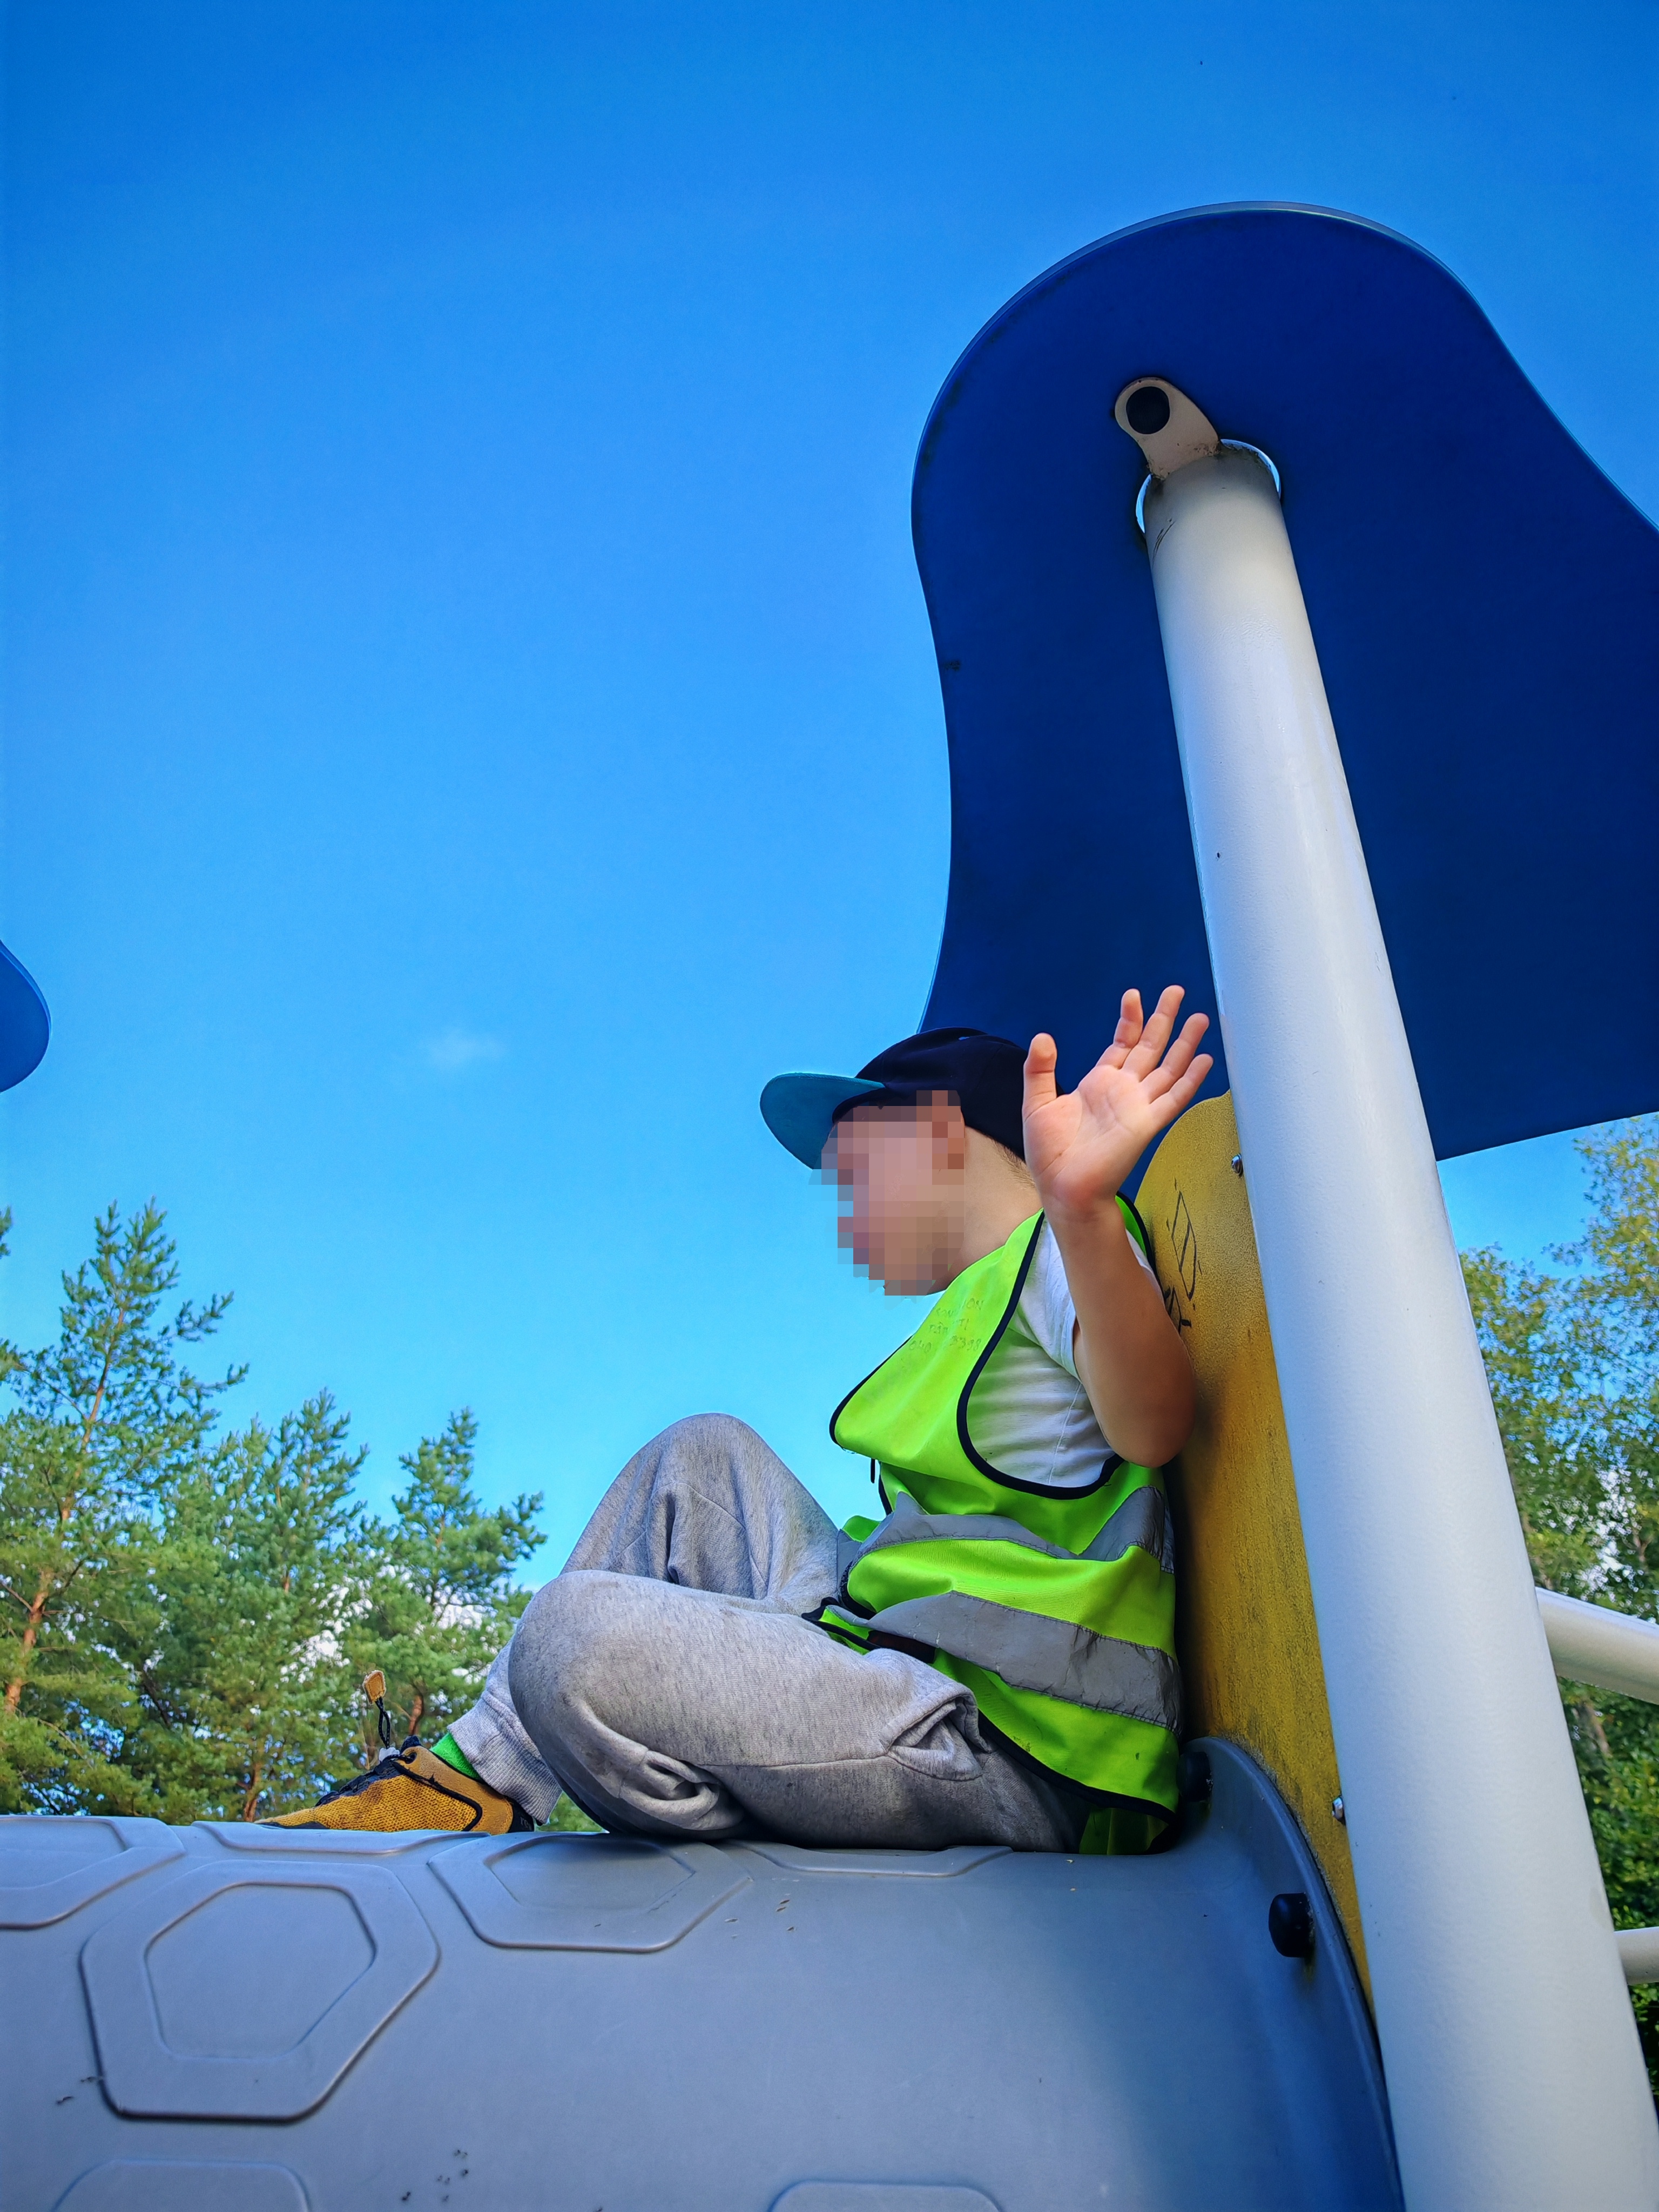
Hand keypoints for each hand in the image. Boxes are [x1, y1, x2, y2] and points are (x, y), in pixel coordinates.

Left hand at [1024, 988, 1212, 1221]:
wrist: (1061, 1186)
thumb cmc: (1050, 1152)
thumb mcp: (1036, 1103)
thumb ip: (1039, 1070)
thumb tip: (1042, 1037)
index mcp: (1099, 1082)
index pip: (1121, 1042)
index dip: (1130, 1019)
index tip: (1133, 994)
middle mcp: (1123, 1090)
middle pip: (1150, 1047)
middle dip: (1164, 1019)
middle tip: (1176, 990)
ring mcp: (1138, 1106)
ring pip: (1168, 1068)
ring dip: (1185, 1044)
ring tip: (1200, 1018)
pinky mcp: (1146, 1124)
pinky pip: (1173, 1098)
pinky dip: (1190, 1080)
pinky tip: (1205, 1060)